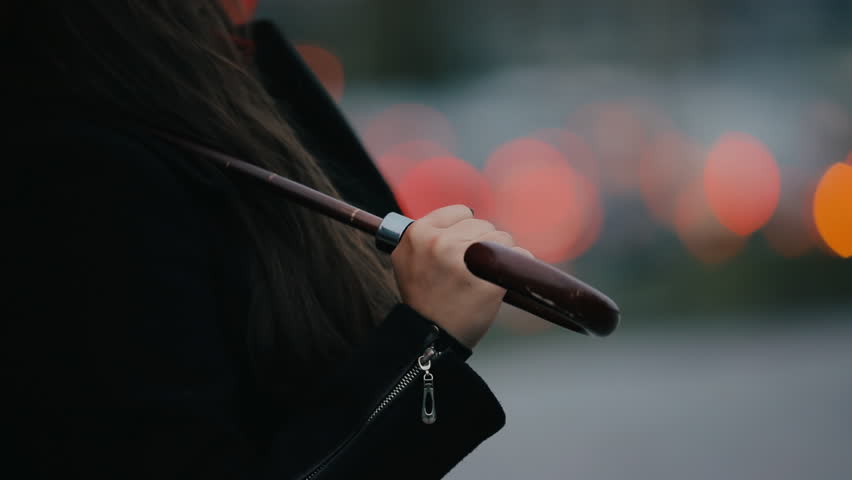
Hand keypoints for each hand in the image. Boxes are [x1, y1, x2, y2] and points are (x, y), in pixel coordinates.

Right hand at [390, 204, 533, 348]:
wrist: (429, 338)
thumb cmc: (424, 299)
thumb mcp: (409, 259)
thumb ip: (429, 236)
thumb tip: (468, 215)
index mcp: (417, 234)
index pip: (460, 212)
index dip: (465, 230)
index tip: (463, 247)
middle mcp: (438, 243)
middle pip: (483, 224)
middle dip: (483, 244)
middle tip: (470, 270)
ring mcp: (463, 260)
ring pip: (502, 238)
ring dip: (500, 255)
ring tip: (483, 278)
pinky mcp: (487, 280)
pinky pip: (518, 257)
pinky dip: (518, 266)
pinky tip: (505, 280)